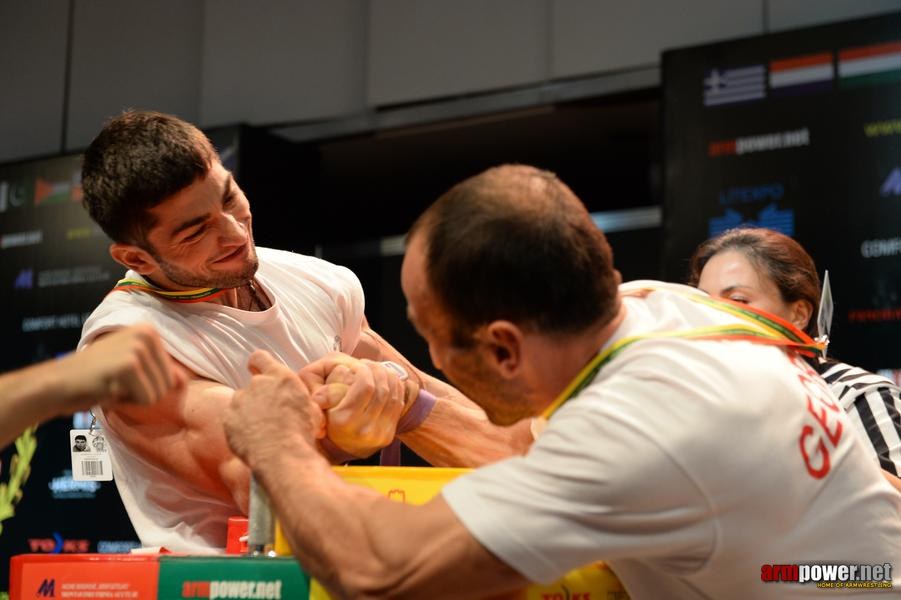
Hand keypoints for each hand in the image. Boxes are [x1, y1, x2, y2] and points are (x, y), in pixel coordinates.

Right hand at [64, 323, 186, 410]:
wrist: (59, 382)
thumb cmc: (97, 377)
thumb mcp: (134, 369)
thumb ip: (161, 372)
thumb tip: (184, 381)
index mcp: (149, 330)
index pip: (173, 373)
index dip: (148, 384)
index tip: (123, 376)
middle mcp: (147, 333)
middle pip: (168, 383)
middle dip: (144, 392)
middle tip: (116, 382)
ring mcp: (138, 347)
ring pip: (159, 393)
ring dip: (136, 398)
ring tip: (113, 384)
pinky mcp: (129, 364)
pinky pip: (147, 399)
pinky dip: (127, 401)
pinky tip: (109, 389)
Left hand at [224, 350, 324, 465]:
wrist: (282, 457)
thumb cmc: (301, 435)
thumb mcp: (312, 410)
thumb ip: (298, 398)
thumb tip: (297, 402)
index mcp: (281, 377)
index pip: (260, 358)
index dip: (258, 365)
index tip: (258, 371)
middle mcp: (258, 384)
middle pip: (253, 385)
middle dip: (259, 396)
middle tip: (269, 414)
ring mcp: (240, 400)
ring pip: (242, 402)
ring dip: (248, 411)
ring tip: (261, 430)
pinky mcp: (228, 418)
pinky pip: (233, 419)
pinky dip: (239, 426)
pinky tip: (252, 439)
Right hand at [299, 353, 406, 457]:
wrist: (340, 445)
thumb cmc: (328, 417)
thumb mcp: (319, 403)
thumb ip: (324, 390)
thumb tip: (334, 382)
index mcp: (344, 421)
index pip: (366, 386)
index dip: (366, 370)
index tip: (360, 364)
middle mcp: (363, 431)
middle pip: (382, 390)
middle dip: (378, 371)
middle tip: (370, 364)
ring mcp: (378, 435)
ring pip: (393, 395)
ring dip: (388, 377)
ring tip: (378, 370)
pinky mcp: (388, 436)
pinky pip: (398, 404)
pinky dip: (395, 388)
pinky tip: (386, 380)